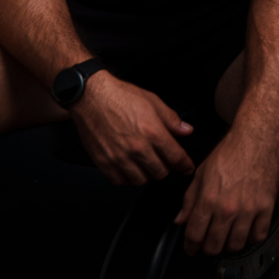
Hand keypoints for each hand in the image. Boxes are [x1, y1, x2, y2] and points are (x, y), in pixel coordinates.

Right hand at [71, 72, 194, 185]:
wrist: (92, 97)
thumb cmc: (120, 97)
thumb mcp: (153, 101)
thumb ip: (171, 119)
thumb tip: (186, 130)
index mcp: (152, 132)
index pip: (175, 156)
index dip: (185, 164)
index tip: (187, 167)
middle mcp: (137, 147)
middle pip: (160, 172)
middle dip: (165, 167)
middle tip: (163, 160)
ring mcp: (119, 157)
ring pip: (141, 180)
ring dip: (146, 173)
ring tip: (145, 163)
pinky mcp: (104, 162)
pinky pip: (120, 181)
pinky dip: (127, 178)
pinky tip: (129, 167)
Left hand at [175, 128, 278, 256]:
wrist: (255, 138)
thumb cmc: (230, 151)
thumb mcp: (201, 173)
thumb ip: (189, 199)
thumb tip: (181, 220)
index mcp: (208, 199)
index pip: (194, 236)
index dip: (190, 246)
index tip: (191, 248)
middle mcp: (228, 208)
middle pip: (214, 246)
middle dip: (207, 248)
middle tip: (208, 243)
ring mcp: (248, 209)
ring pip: (236, 245)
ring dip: (228, 245)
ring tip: (227, 237)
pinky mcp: (266, 207)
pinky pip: (258, 236)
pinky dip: (251, 239)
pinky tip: (246, 231)